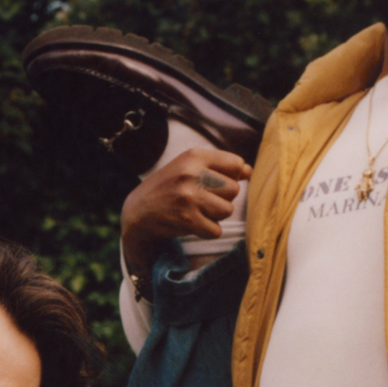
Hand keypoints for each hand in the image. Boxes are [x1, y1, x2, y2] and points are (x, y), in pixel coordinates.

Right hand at [120, 148, 249, 284]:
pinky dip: (208, 230)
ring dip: (217, 215)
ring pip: (227, 210)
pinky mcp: (187, 219)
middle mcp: (191, 174)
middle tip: (205, 199)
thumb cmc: (168, 187)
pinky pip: (216, 230)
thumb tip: (249, 170)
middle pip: (234, 190)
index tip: (218, 182)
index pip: (236, 164)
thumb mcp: (189, 167)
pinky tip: (194, 224)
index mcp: (194, 156)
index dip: (232, 176)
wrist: (138, 211)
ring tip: (200, 211)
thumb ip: (219, 167)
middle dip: (223, 198)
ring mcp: (189, 197)